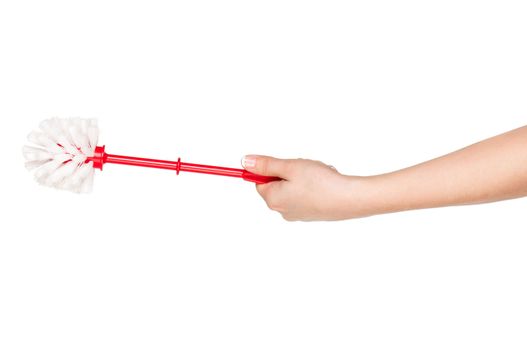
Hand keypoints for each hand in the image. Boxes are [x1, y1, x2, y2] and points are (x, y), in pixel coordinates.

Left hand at [241, 155, 368, 220]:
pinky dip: (314, 185)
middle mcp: (283, 210)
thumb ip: (266, 165)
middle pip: (277, 185)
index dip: (271, 169)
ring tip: (317, 174)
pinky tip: (325, 182)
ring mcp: (298, 214)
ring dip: (303, 177)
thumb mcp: (289, 167)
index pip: (260, 181)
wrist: (349, 199)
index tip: (285, 163)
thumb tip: (246, 162)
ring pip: (293, 188)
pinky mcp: (312, 214)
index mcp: (273, 200)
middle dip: (290, 172)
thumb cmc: (319, 183)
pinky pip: (306, 195)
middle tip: (304, 168)